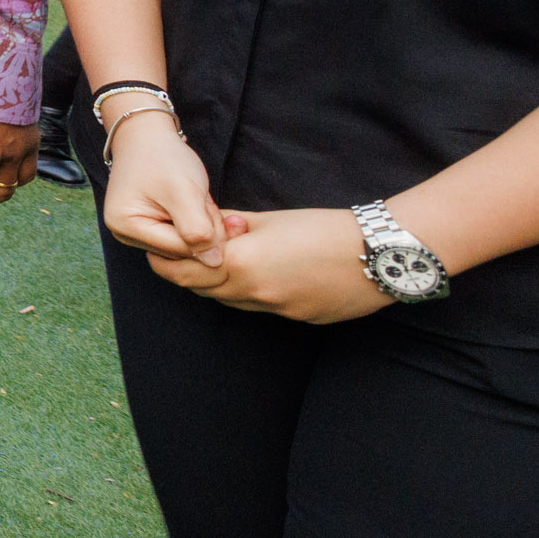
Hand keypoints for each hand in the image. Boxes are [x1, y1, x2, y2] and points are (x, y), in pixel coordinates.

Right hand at [98, 109, 227, 274]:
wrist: (147, 135)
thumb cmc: (163, 157)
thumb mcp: (185, 191)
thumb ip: (199, 231)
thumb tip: (214, 265)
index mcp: (126, 227)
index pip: (181, 251)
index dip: (207, 234)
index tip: (208, 205)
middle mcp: (125, 235)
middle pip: (182, 251)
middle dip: (203, 229)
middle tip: (202, 199)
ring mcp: (134, 233)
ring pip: (185, 246)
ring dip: (201, 225)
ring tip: (196, 198)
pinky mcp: (146, 228)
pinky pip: (180, 237)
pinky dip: (194, 222)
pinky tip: (192, 204)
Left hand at [182, 207, 394, 322]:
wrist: (380, 255)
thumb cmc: (325, 227)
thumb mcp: (271, 219)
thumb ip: (234, 226)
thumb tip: (213, 226)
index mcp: (243, 265)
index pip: (185, 271)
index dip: (166, 261)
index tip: (158, 250)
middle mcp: (257, 294)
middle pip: (204, 290)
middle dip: (189, 273)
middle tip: (182, 254)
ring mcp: (280, 310)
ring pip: (233, 302)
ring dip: (220, 284)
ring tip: (223, 261)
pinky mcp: (302, 318)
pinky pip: (264, 308)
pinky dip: (253, 293)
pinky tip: (264, 274)